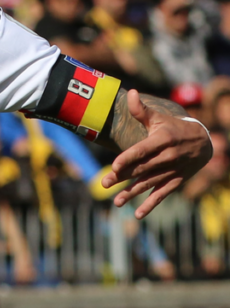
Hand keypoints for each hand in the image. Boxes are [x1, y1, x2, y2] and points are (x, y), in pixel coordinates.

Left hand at [102, 90, 211, 217]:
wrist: (204, 141)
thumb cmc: (174, 127)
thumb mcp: (160, 118)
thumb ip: (141, 110)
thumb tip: (130, 93)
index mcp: (162, 140)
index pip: (142, 150)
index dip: (129, 158)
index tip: (115, 165)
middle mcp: (168, 156)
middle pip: (141, 169)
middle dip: (122, 177)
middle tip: (103, 184)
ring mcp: (173, 170)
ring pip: (149, 183)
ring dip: (132, 193)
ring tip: (116, 202)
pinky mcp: (176, 181)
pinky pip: (162, 194)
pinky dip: (151, 204)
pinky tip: (138, 214)